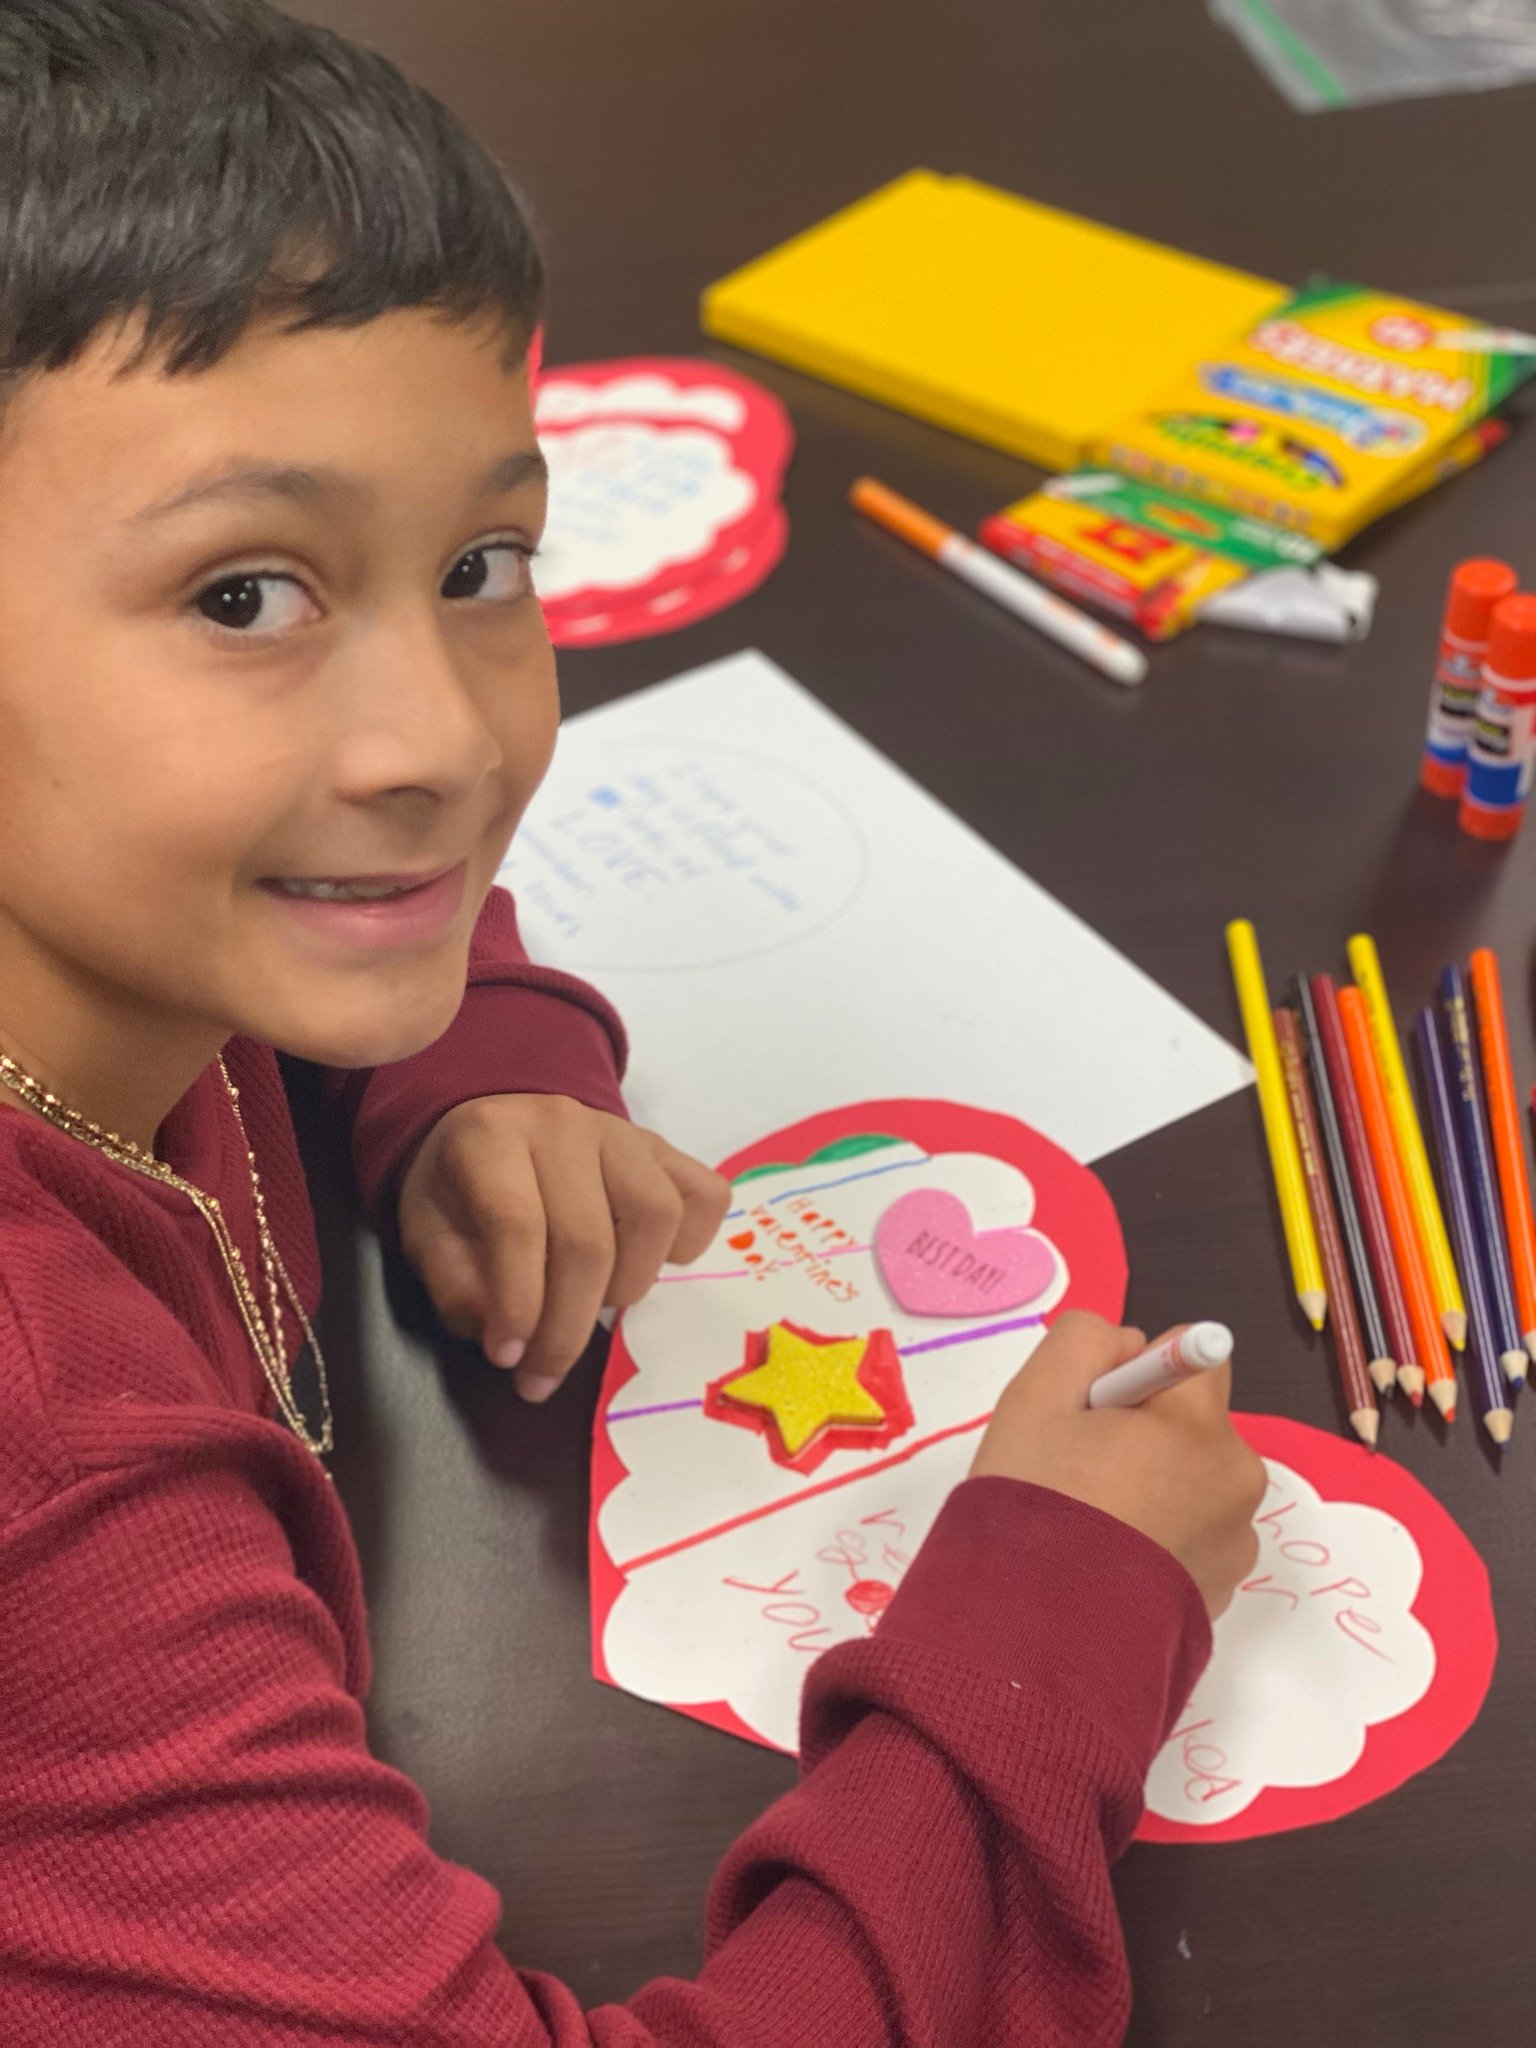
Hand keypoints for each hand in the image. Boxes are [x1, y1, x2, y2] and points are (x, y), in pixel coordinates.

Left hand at [396, 1094, 729, 1402]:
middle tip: (543, 1373)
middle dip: (568, 1326)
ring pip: (656, 1216)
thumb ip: (458, 1288)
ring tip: (596, 1308)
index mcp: (492, 1138)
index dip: (517, 1303)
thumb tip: (510, 1341)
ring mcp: (622, 1134)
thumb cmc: (460, 1189)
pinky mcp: (663, 1150)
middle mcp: (563, 1125)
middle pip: (587, 1238)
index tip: (507, 1359)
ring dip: (629, 1285)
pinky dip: (688, 1245)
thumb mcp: (427, 1234)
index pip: (516, 1225)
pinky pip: (703, 1197)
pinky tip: (648, 1264)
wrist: (493, 1127)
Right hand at [970, 1310, 1266, 1616]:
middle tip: (1079, 1473)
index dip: (1139, 1373)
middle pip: (1194, 1425)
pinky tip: (1108, 1566)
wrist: (1040, 1643)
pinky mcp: (1221, 1596)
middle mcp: (1237, 1482)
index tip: (1094, 1412)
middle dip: (1147, 1435)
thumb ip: (1083, 1342)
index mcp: (1202, 1427)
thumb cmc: (1036, 1509)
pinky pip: (1193, 1541)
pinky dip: (1159, 1543)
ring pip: (1192, 1485)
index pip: (1195, 1357)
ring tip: (1091, 1529)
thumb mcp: (1033, 1400)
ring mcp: (1235, 1547)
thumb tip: (1128, 1346)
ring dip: (1154, 1490)